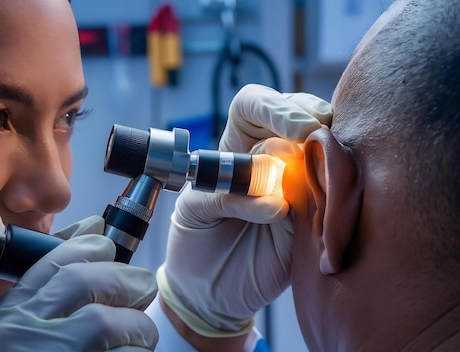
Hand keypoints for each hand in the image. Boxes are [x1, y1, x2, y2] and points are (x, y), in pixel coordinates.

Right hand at [0, 217, 158, 351]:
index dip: (87, 247)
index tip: (107, 246)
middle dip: (123, 281)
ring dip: (138, 327)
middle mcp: (23, 338)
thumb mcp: (33, 326)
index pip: (50, 264)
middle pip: (83, 285)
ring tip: (139, 336)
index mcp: (13, 319)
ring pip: (108, 323)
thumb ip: (59, 283)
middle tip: (141, 289)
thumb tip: (95, 230)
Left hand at [157, 84, 331, 337]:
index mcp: (235, 146)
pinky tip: (330, 202)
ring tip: (319, 177)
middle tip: (312, 140)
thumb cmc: (195, 241)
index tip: (292, 129)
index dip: (274, 107)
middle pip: (300, 116)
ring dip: (325, 158)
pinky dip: (335, 195)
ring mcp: (296, 185)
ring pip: (324, 152)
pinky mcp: (314, 217)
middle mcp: (270, 158)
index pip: (254, 105)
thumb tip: (277, 202)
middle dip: (307, 123)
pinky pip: (333, 197)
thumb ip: (224, 195)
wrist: (209, 291)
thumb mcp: (194, 212)